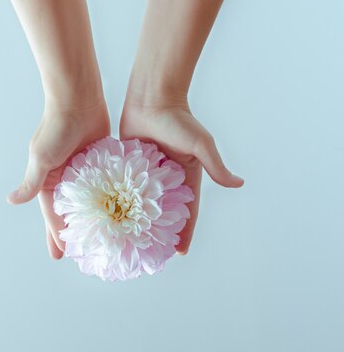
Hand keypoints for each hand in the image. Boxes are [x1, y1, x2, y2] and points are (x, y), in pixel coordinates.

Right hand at [7, 102, 109, 258]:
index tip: (59, 255)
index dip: (55, 235)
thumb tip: (11, 201)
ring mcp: (83, 171)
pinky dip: (109, 198)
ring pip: (88, 201)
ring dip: (93, 218)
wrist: (78, 100)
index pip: (51, 215)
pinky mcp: (99, 162)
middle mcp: (64, 177)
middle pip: (69, 212)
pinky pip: (104, 185)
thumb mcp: (41, 159)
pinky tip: (117, 212)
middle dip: (72, 232)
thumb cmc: (56, 128)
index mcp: (47, 179)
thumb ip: (31, 182)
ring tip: (101, 238)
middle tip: (80, 255)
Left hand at [119, 98, 243, 254]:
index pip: (187, 211)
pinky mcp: (130, 164)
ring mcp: (148, 172)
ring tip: (132, 240)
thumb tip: (239, 184)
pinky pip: (126, 187)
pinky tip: (115, 217)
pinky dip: (122, 201)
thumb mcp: (200, 145)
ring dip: (139, 219)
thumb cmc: (178, 120)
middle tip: (155, 253)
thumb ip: (216, 166)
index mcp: (186, 176)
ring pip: (143, 202)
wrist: (151, 99)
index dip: (185, 231)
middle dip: (162, 230)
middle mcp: (167, 177)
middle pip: (165, 211)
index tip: (180, 252)